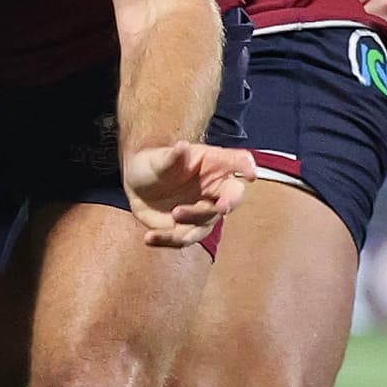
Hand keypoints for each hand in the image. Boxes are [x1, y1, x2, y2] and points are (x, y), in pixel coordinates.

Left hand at [123, 141, 252, 247]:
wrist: (136, 186)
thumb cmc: (155, 165)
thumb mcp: (159, 158)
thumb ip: (172, 157)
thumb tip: (182, 147)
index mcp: (214, 166)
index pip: (238, 163)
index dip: (247, 168)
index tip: (251, 175)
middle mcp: (214, 191)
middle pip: (229, 201)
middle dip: (225, 206)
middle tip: (219, 206)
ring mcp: (202, 213)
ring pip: (205, 225)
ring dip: (192, 222)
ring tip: (174, 214)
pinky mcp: (186, 231)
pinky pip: (181, 239)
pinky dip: (167, 240)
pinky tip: (149, 237)